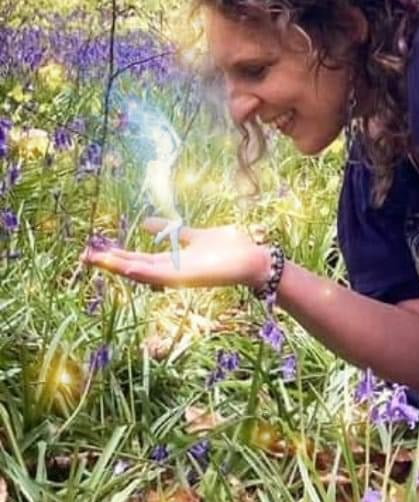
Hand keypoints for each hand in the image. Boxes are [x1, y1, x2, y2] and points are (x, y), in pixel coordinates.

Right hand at [82, 219, 270, 291]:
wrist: (253, 260)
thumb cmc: (229, 249)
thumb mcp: (194, 235)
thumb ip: (172, 230)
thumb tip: (145, 222)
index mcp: (170, 261)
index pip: (136, 259)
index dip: (115, 255)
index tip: (94, 250)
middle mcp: (170, 271)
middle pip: (133, 267)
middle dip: (109, 262)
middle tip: (83, 256)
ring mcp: (177, 276)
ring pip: (142, 273)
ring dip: (120, 267)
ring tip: (97, 260)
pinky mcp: (188, 278)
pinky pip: (162, 276)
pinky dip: (143, 272)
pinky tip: (127, 267)